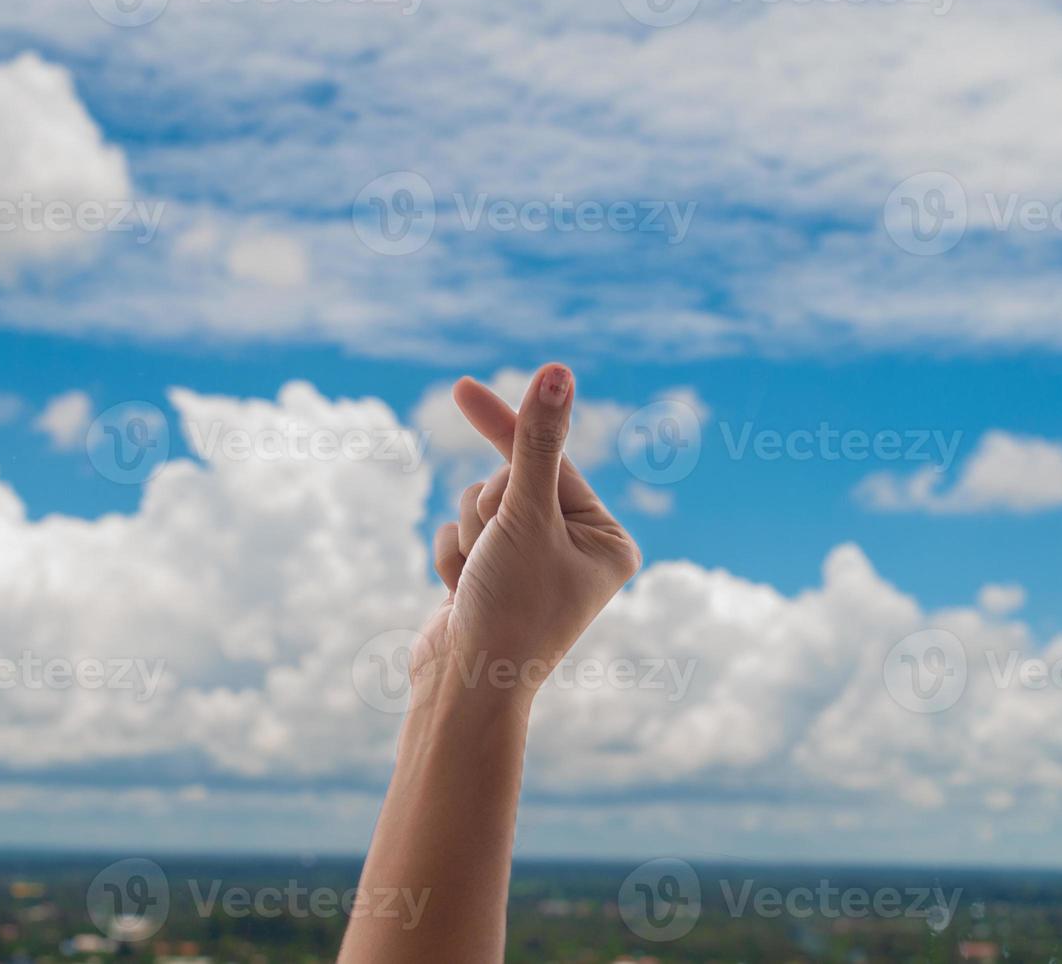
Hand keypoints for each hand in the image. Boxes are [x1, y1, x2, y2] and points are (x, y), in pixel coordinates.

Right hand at [414, 364, 641, 710]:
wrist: (464, 689)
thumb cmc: (510, 607)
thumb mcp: (525, 515)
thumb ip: (537, 442)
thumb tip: (557, 373)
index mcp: (608, 538)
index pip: (551, 460)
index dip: (506, 428)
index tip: (462, 387)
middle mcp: (577, 551)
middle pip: (510, 482)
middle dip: (489, 510)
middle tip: (496, 553)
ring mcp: (533, 566)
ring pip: (480, 506)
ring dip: (469, 536)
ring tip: (480, 582)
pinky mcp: (494, 578)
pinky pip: (461, 535)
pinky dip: (453, 559)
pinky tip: (462, 597)